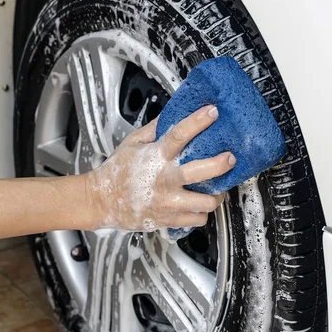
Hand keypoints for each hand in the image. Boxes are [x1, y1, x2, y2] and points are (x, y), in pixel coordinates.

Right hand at [87, 105, 235, 230]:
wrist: (100, 201)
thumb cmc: (116, 172)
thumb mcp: (131, 143)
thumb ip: (153, 129)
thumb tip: (170, 115)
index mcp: (155, 157)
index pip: (179, 135)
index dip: (198, 121)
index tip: (212, 112)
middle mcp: (164, 179)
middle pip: (201, 171)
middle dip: (221, 164)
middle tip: (230, 158)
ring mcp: (167, 202)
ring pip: (205, 201)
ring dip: (216, 195)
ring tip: (217, 189)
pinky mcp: (168, 219)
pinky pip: (197, 219)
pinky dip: (201, 212)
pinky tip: (198, 205)